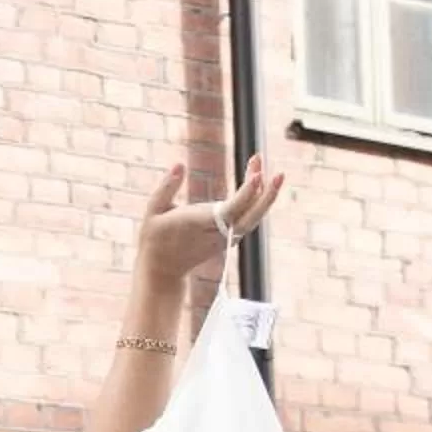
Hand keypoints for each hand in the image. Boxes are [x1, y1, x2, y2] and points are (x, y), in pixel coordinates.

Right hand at [133, 154, 282, 295]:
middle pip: (251, 215)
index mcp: (200, 224)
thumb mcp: (152, 213)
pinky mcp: (228, 235)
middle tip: (278, 173)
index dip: (246, 194)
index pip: (230, 210)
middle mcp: (217, 232)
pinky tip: (253, 176)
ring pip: (252, 214)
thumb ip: (166, 188)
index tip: (257, 175)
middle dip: (267, 194)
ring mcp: (225, 236)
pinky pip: (246, 215)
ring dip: (262, 190)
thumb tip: (179, 165)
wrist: (162, 271)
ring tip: (257, 161)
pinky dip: (254, 196)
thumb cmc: (154, 240)